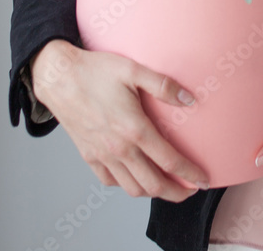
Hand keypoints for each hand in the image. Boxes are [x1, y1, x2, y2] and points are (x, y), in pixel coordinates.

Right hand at [30, 39, 209, 200]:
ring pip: (132, 188)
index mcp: (134, 128)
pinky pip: (110, 181)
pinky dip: (126, 185)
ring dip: (152, 192)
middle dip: (175, 192)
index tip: (203, 180)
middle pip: (153, 184)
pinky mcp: (88, 156)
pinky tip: (134, 176)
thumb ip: (164, 85)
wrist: (58, 77)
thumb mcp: (133, 69)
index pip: (169, 161)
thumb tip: (190, 99)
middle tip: (190, 191)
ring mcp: (102, 155)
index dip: (189, 174)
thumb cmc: (95, 71)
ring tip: (166, 186)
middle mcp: (119, 148)